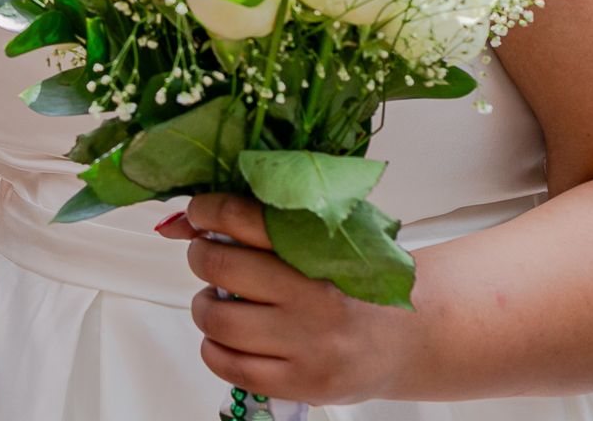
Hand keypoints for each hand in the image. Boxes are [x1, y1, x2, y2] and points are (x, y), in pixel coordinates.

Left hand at [160, 194, 419, 404]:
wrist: (409, 339)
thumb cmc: (356, 285)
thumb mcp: (325, 242)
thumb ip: (266, 226)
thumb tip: (183, 221)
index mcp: (323, 250)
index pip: (246, 219)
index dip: (208, 211)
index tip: (198, 213)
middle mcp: (315, 297)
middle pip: (222, 266)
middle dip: (201, 256)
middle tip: (207, 257)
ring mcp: (309, 344)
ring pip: (219, 319)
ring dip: (203, 306)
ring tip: (216, 302)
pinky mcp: (303, 383)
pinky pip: (231, 366)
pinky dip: (213, 349)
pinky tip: (226, 339)